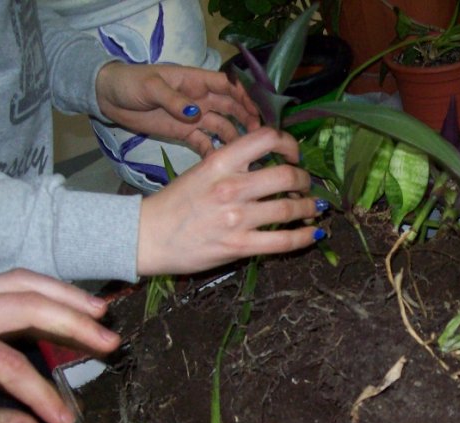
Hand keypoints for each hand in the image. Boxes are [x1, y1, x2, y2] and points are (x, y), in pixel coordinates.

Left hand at [0, 270, 119, 422]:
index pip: (9, 366)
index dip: (42, 395)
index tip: (67, 422)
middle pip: (26, 305)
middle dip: (72, 324)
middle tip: (111, 343)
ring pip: (21, 282)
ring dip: (65, 295)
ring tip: (100, 312)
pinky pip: (11, 283)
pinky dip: (45, 290)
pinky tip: (65, 306)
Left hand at [95, 62, 259, 157]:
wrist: (108, 97)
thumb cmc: (130, 83)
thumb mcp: (150, 87)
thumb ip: (173, 100)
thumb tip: (195, 112)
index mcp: (195, 81)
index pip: (227, 85)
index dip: (245, 95)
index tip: (259, 109)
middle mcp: (200, 98)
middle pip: (231, 107)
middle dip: (247, 118)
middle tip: (259, 135)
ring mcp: (193, 117)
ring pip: (222, 126)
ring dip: (235, 137)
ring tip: (248, 153)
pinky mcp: (184, 133)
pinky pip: (205, 143)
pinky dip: (215, 152)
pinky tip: (223, 163)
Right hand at [137, 127, 326, 275]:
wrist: (146, 236)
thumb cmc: (174, 204)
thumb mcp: (201, 172)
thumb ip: (233, 166)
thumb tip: (267, 165)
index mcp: (221, 162)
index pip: (266, 138)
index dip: (289, 144)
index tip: (294, 155)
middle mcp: (231, 187)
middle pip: (287, 175)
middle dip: (304, 180)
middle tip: (306, 186)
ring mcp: (236, 218)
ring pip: (290, 208)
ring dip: (308, 208)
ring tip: (313, 209)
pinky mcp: (239, 246)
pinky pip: (283, 241)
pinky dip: (304, 237)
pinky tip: (313, 234)